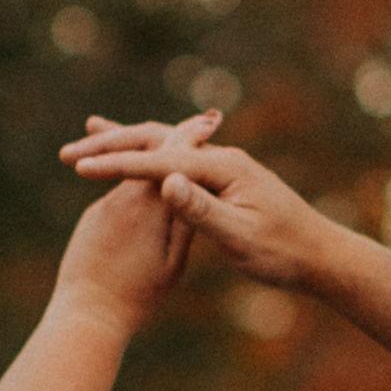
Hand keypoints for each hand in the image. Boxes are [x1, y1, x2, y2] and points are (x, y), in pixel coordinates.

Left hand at [48, 122, 204, 332]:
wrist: (84, 314)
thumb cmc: (136, 297)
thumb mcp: (172, 263)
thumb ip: (185, 221)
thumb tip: (196, 185)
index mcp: (149, 205)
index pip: (172, 155)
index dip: (192, 134)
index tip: (210, 121)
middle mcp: (124, 197)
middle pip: (149, 153)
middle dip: (172, 137)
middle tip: (198, 124)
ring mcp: (105, 205)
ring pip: (134, 174)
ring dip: (153, 158)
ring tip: (177, 147)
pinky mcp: (94, 217)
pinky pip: (122, 194)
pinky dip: (137, 183)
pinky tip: (150, 185)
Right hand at [66, 115, 341, 296]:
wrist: (319, 255)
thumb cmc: (283, 252)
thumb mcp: (240, 237)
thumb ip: (202, 210)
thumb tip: (166, 182)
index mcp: (224, 168)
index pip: (159, 161)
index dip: (118, 164)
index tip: (82, 168)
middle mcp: (221, 158)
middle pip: (157, 141)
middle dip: (113, 145)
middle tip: (70, 153)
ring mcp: (221, 166)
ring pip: (164, 146)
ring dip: (126, 143)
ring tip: (88, 135)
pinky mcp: (221, 179)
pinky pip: (175, 161)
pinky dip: (147, 157)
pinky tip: (131, 163)